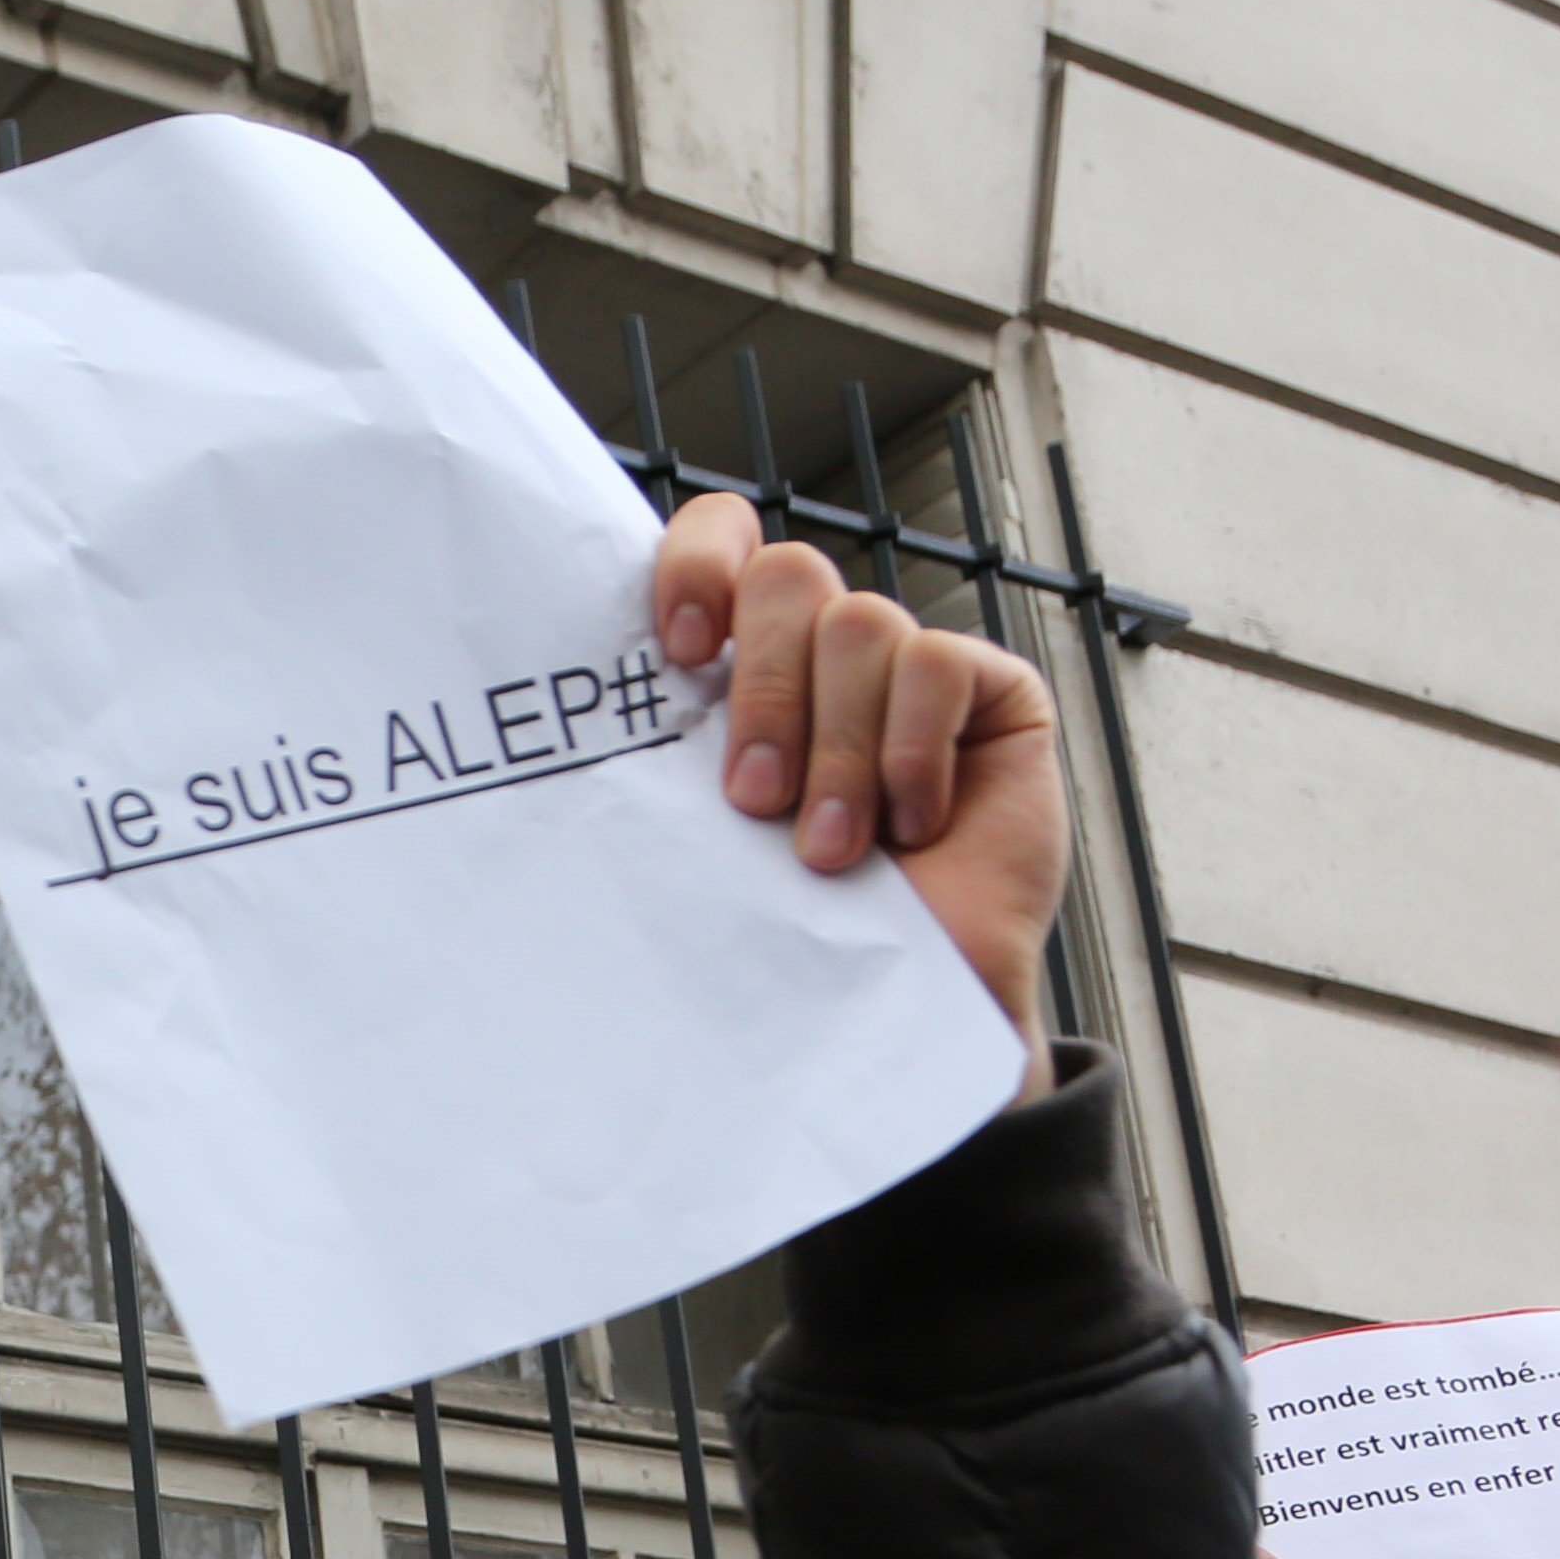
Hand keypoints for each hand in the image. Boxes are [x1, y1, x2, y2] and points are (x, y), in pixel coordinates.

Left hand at [652, 494, 1068, 1080]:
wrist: (884, 1017)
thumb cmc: (780, 934)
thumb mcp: (697, 837)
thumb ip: (663, 759)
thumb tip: (569, 723)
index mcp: (740, 665)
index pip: (720, 541)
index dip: (696, 565)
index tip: (675, 650)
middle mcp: (822, 653)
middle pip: (787, 576)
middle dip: (762, 692)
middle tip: (751, 802)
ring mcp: (908, 668)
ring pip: (860, 624)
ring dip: (836, 749)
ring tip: (828, 850)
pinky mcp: (990, 692)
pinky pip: (937, 666)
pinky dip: (911, 751)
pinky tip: (910, 825)